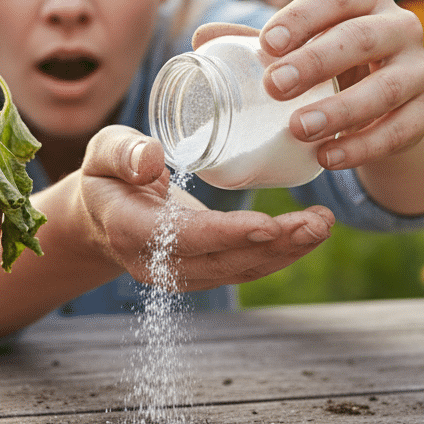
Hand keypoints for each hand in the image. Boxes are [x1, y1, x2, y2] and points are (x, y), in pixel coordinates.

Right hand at [79, 125, 334, 290]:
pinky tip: (310, 233)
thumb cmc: (106, 174)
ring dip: (286, 252)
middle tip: (315, 223)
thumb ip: (123, 153)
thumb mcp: (103, 151)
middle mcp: (156, 262)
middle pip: (221, 260)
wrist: (100, 216)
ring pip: (239, 269)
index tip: (266, 225)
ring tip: (322, 225)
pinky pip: (244, 267)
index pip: (182, 238)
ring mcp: (181, 273)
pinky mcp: (202, 271)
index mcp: (129, 229)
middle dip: (272, 246)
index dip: (225, 235)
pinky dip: (280, 253)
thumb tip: (152, 160)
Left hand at [245, 0, 423, 170]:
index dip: (302, 17)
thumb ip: (258, 42)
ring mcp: (419, 70)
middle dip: (316, 62)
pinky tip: (327, 157)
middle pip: (361, 38)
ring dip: (340, 109)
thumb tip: (200, 38)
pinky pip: (399, 131)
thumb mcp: (303, 46)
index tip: (268, 42)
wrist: (389, 101)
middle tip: (275, 86)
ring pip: (385, 88)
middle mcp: (400, 26)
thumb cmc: (332, 62)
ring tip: (298, 128)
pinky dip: (362, 147)